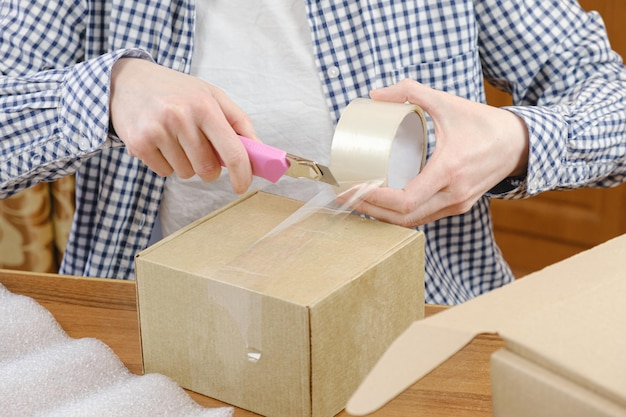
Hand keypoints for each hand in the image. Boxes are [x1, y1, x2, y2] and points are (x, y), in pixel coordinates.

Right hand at [109, 58, 254, 193]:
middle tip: (201, 151)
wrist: (127, 80)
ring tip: (175, 139)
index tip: (243, 186)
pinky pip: (165, 172)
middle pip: (208, 168)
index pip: (233, 152)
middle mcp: (181, 117)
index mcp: (205, 105)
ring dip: (186, 164)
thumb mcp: (211, 95)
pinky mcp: (138, 143)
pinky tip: (159, 142)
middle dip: (210, 168)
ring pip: (186, 173)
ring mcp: (157, 131)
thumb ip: (239, 122)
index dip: (242, 174)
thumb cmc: (177, 91)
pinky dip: (166, 164)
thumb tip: (259, 151)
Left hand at [338, 79, 528, 227]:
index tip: (351, 189)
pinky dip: (399, 215)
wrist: (520, 144)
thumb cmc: (483, 124)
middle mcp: (453, 195)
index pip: (405, 200)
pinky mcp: (457, 206)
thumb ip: (410, 92)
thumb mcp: (447, 102)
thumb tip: (375, 94)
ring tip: (358, 199)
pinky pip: (423, 217)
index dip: (374, 199)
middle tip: (345, 196)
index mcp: (449, 170)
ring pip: (412, 223)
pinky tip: (382, 203)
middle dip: (369, 210)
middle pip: (402, 218)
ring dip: (382, 215)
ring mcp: (456, 204)